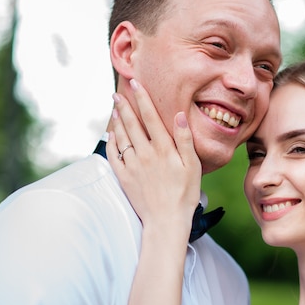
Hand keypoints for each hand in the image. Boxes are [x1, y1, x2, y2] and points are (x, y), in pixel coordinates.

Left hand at [107, 79, 200, 241]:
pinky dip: (111, 142)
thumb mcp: (193, 166)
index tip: (136, 84)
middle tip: (117, 93)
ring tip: (114, 109)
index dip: (142, 99)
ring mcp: (132, 165)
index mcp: (164, 149)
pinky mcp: (124, 177)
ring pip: (121, 137)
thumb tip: (179, 115)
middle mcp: (145, 153)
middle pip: (132, 123)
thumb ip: (185, 139)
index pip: (151, 117)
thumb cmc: (185, 194)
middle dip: (124, 106)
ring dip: (117, 120)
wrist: (166, 220)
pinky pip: (113, 155)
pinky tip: (111, 134)